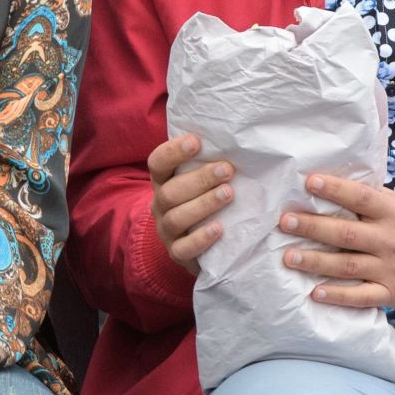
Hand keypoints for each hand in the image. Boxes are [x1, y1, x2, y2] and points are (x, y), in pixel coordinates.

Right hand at [149, 131, 233, 278]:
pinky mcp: (177, 253)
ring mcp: (166, 231)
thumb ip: (210, 163)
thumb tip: (236, 142)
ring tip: (228, 193)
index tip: (196, 142)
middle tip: (227, 170)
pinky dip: (201, 238)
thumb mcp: (202, 181)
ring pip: (176, 218)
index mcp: (163, 182)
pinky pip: (183, 248)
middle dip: (199, 179)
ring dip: (203, 204)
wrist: (198, 245)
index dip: (173, 152)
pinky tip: (219, 229)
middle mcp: (160, 205)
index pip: (157, 163)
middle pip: (169, 191)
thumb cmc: (205, 200)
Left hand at [279, 171, 394, 311]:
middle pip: (346, 233)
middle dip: (313, 227)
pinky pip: (362, 296)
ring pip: (348, 265)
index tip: (309, 182)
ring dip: (316, 261)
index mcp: (392, 212)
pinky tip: (315, 292)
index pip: (360, 198)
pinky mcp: (392, 293)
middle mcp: (390, 240)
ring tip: (289, 257)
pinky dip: (338, 296)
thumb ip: (370, 199)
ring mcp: (390, 268)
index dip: (335, 189)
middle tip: (285, 222)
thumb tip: (330, 185)